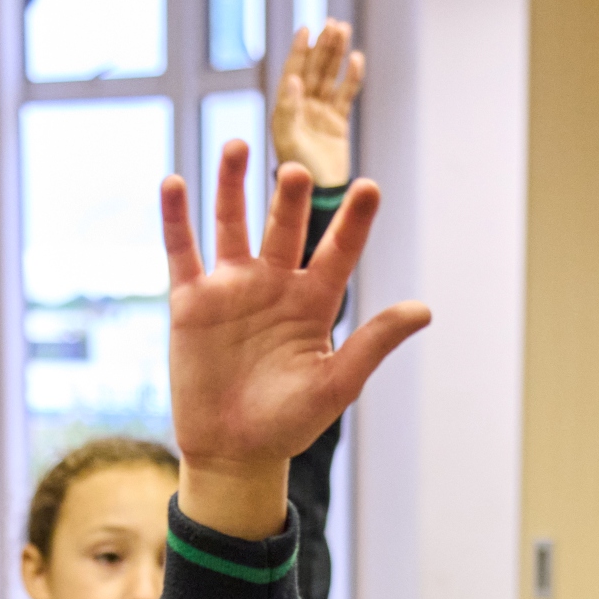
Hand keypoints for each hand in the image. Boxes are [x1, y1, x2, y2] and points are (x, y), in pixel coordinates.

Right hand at [163, 146, 427, 535]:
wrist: (233, 452)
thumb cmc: (289, 423)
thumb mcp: (336, 384)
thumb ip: (373, 343)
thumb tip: (424, 310)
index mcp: (314, 301)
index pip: (338, 250)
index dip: (353, 221)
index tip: (369, 189)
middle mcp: (274, 284)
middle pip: (284, 227)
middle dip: (290, 199)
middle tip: (297, 172)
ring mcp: (231, 289)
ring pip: (232, 224)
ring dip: (232, 186)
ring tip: (237, 146)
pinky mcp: (191, 302)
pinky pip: (182, 252)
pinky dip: (176, 218)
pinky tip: (175, 182)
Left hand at [270, 20, 363, 187]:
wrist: (319, 201)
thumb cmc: (298, 175)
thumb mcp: (288, 141)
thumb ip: (289, 110)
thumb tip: (293, 80)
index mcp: (285, 110)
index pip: (293, 73)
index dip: (299, 50)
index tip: (306, 28)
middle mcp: (301, 109)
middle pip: (313, 70)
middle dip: (323, 46)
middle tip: (333, 24)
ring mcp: (320, 116)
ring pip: (329, 78)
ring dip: (336, 55)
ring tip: (344, 30)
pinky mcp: (337, 125)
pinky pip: (345, 95)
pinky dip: (351, 78)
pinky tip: (356, 59)